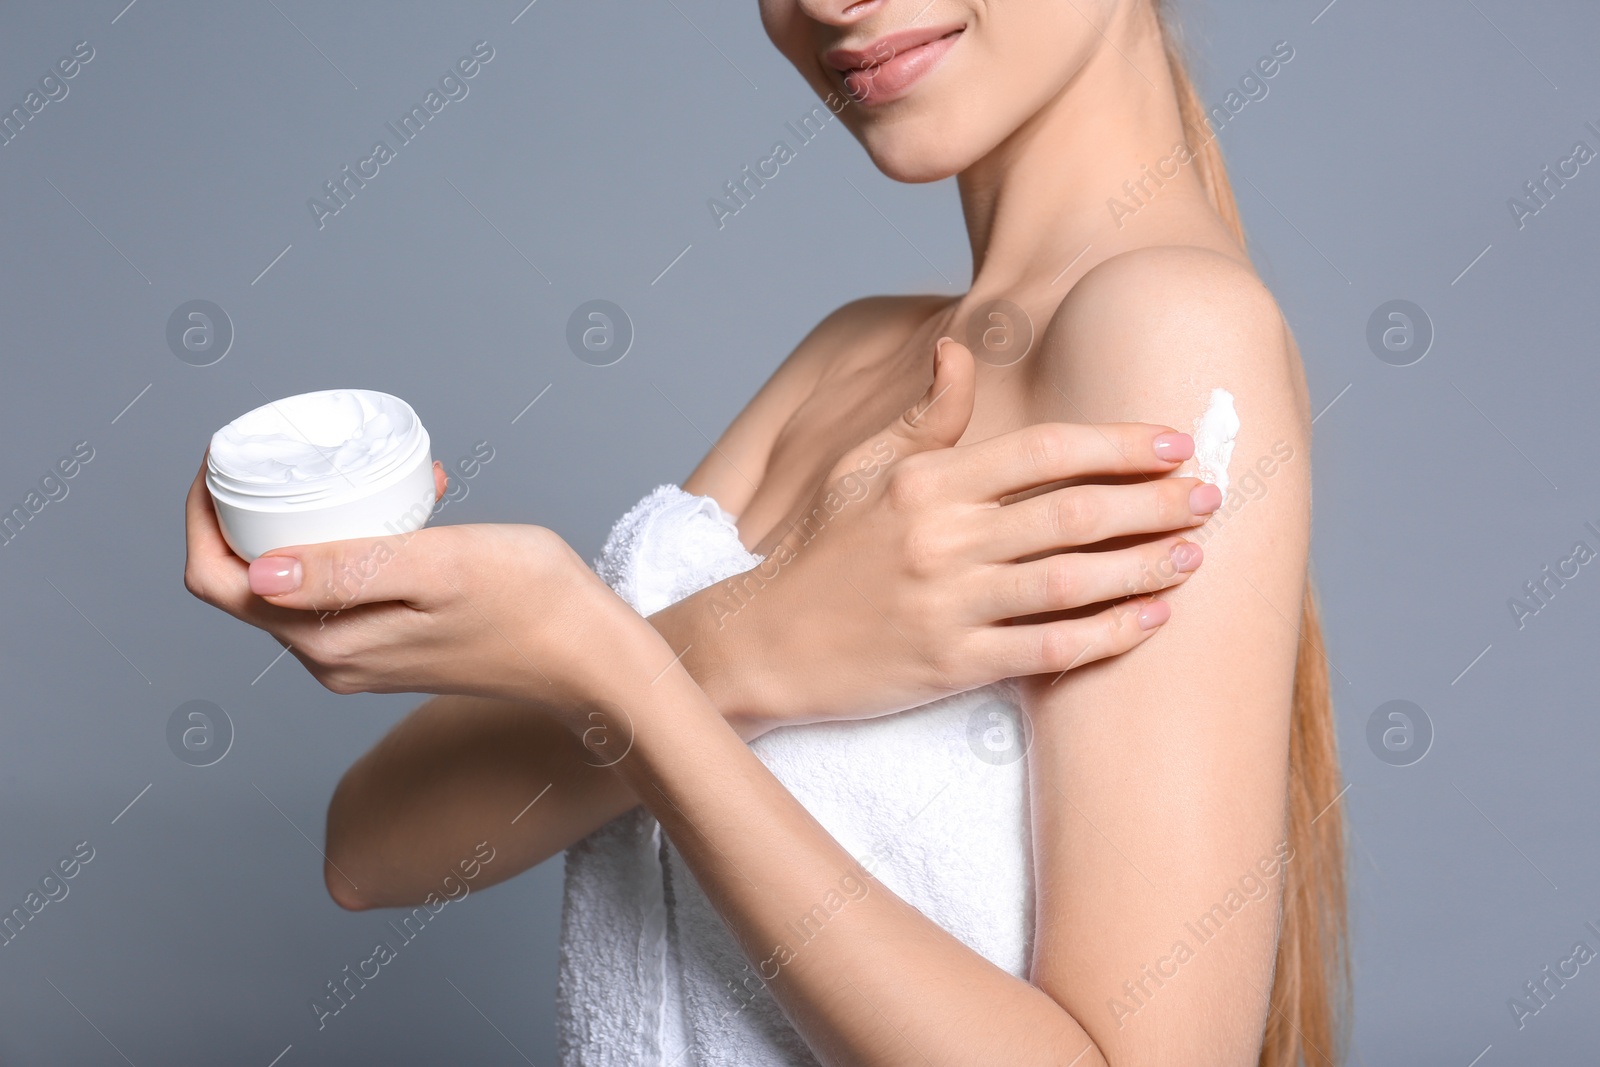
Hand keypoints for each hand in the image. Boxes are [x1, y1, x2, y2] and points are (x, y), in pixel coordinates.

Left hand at [182, 458, 669, 728]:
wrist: (591, 656)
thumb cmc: (531, 603)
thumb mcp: (437, 567)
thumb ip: (347, 572)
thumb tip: (256, 573)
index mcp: (327, 642)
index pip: (219, 581)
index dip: (203, 517)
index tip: (226, 458)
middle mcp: (330, 659)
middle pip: (249, 579)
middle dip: (264, 508)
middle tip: (304, 454)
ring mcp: (360, 658)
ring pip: (298, 580)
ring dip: (317, 521)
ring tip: (370, 476)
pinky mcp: (390, 648)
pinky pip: (342, 590)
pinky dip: (355, 542)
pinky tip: (405, 511)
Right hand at [676, 337, 1220, 733]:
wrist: (764, 643)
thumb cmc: (819, 553)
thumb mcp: (859, 469)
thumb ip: (926, 416)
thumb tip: (960, 348)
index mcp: (926, 483)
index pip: (1041, 452)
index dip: (1116, 445)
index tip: (1172, 443)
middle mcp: (941, 539)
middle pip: (1071, 513)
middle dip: (1151, 503)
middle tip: (1210, 496)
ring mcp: (947, 605)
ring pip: (1069, 582)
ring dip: (1142, 567)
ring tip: (1193, 556)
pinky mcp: (951, 665)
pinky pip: (1047, 649)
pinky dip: (1106, 635)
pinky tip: (1150, 621)